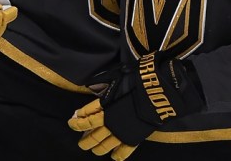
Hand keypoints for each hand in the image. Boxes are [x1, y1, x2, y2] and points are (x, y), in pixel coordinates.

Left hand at [68, 52, 202, 159]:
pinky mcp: (133, 139)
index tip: (73, 120)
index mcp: (105, 107)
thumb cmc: (138, 82)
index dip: (77, 120)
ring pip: (103, 146)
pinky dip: (117, 155)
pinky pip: (123, 152)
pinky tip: (113, 156)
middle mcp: (109, 123)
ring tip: (93, 150)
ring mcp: (121, 133)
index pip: (85, 116)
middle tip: (81, 141)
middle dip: (84, 139)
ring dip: (96, 148)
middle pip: (91, 135)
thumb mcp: (117, 77)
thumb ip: (104, 82)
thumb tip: (91, 85)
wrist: (158, 94)